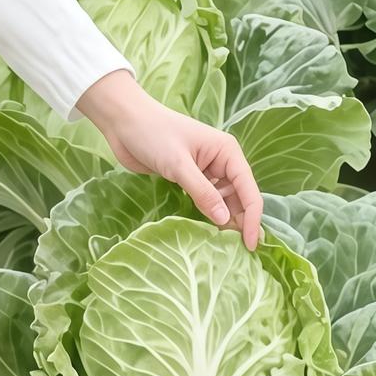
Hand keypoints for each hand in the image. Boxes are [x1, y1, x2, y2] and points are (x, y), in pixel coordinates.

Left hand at [73, 70, 262, 248]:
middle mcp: (222, 161)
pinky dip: (209, 214)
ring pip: (223, 201)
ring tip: (226, 247)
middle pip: (239, 198)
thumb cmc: (153, 134)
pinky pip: (206, 200)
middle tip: (240, 252)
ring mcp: (206, 170)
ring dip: (225, 220)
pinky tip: (209, 230)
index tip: (250, 244)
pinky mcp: (190, 178)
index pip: (248, 190)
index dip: (252, 218)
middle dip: (241, 222)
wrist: (124, 123)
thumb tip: (224, 220)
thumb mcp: (179, 165)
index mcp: (227, 152)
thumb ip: (202, 193)